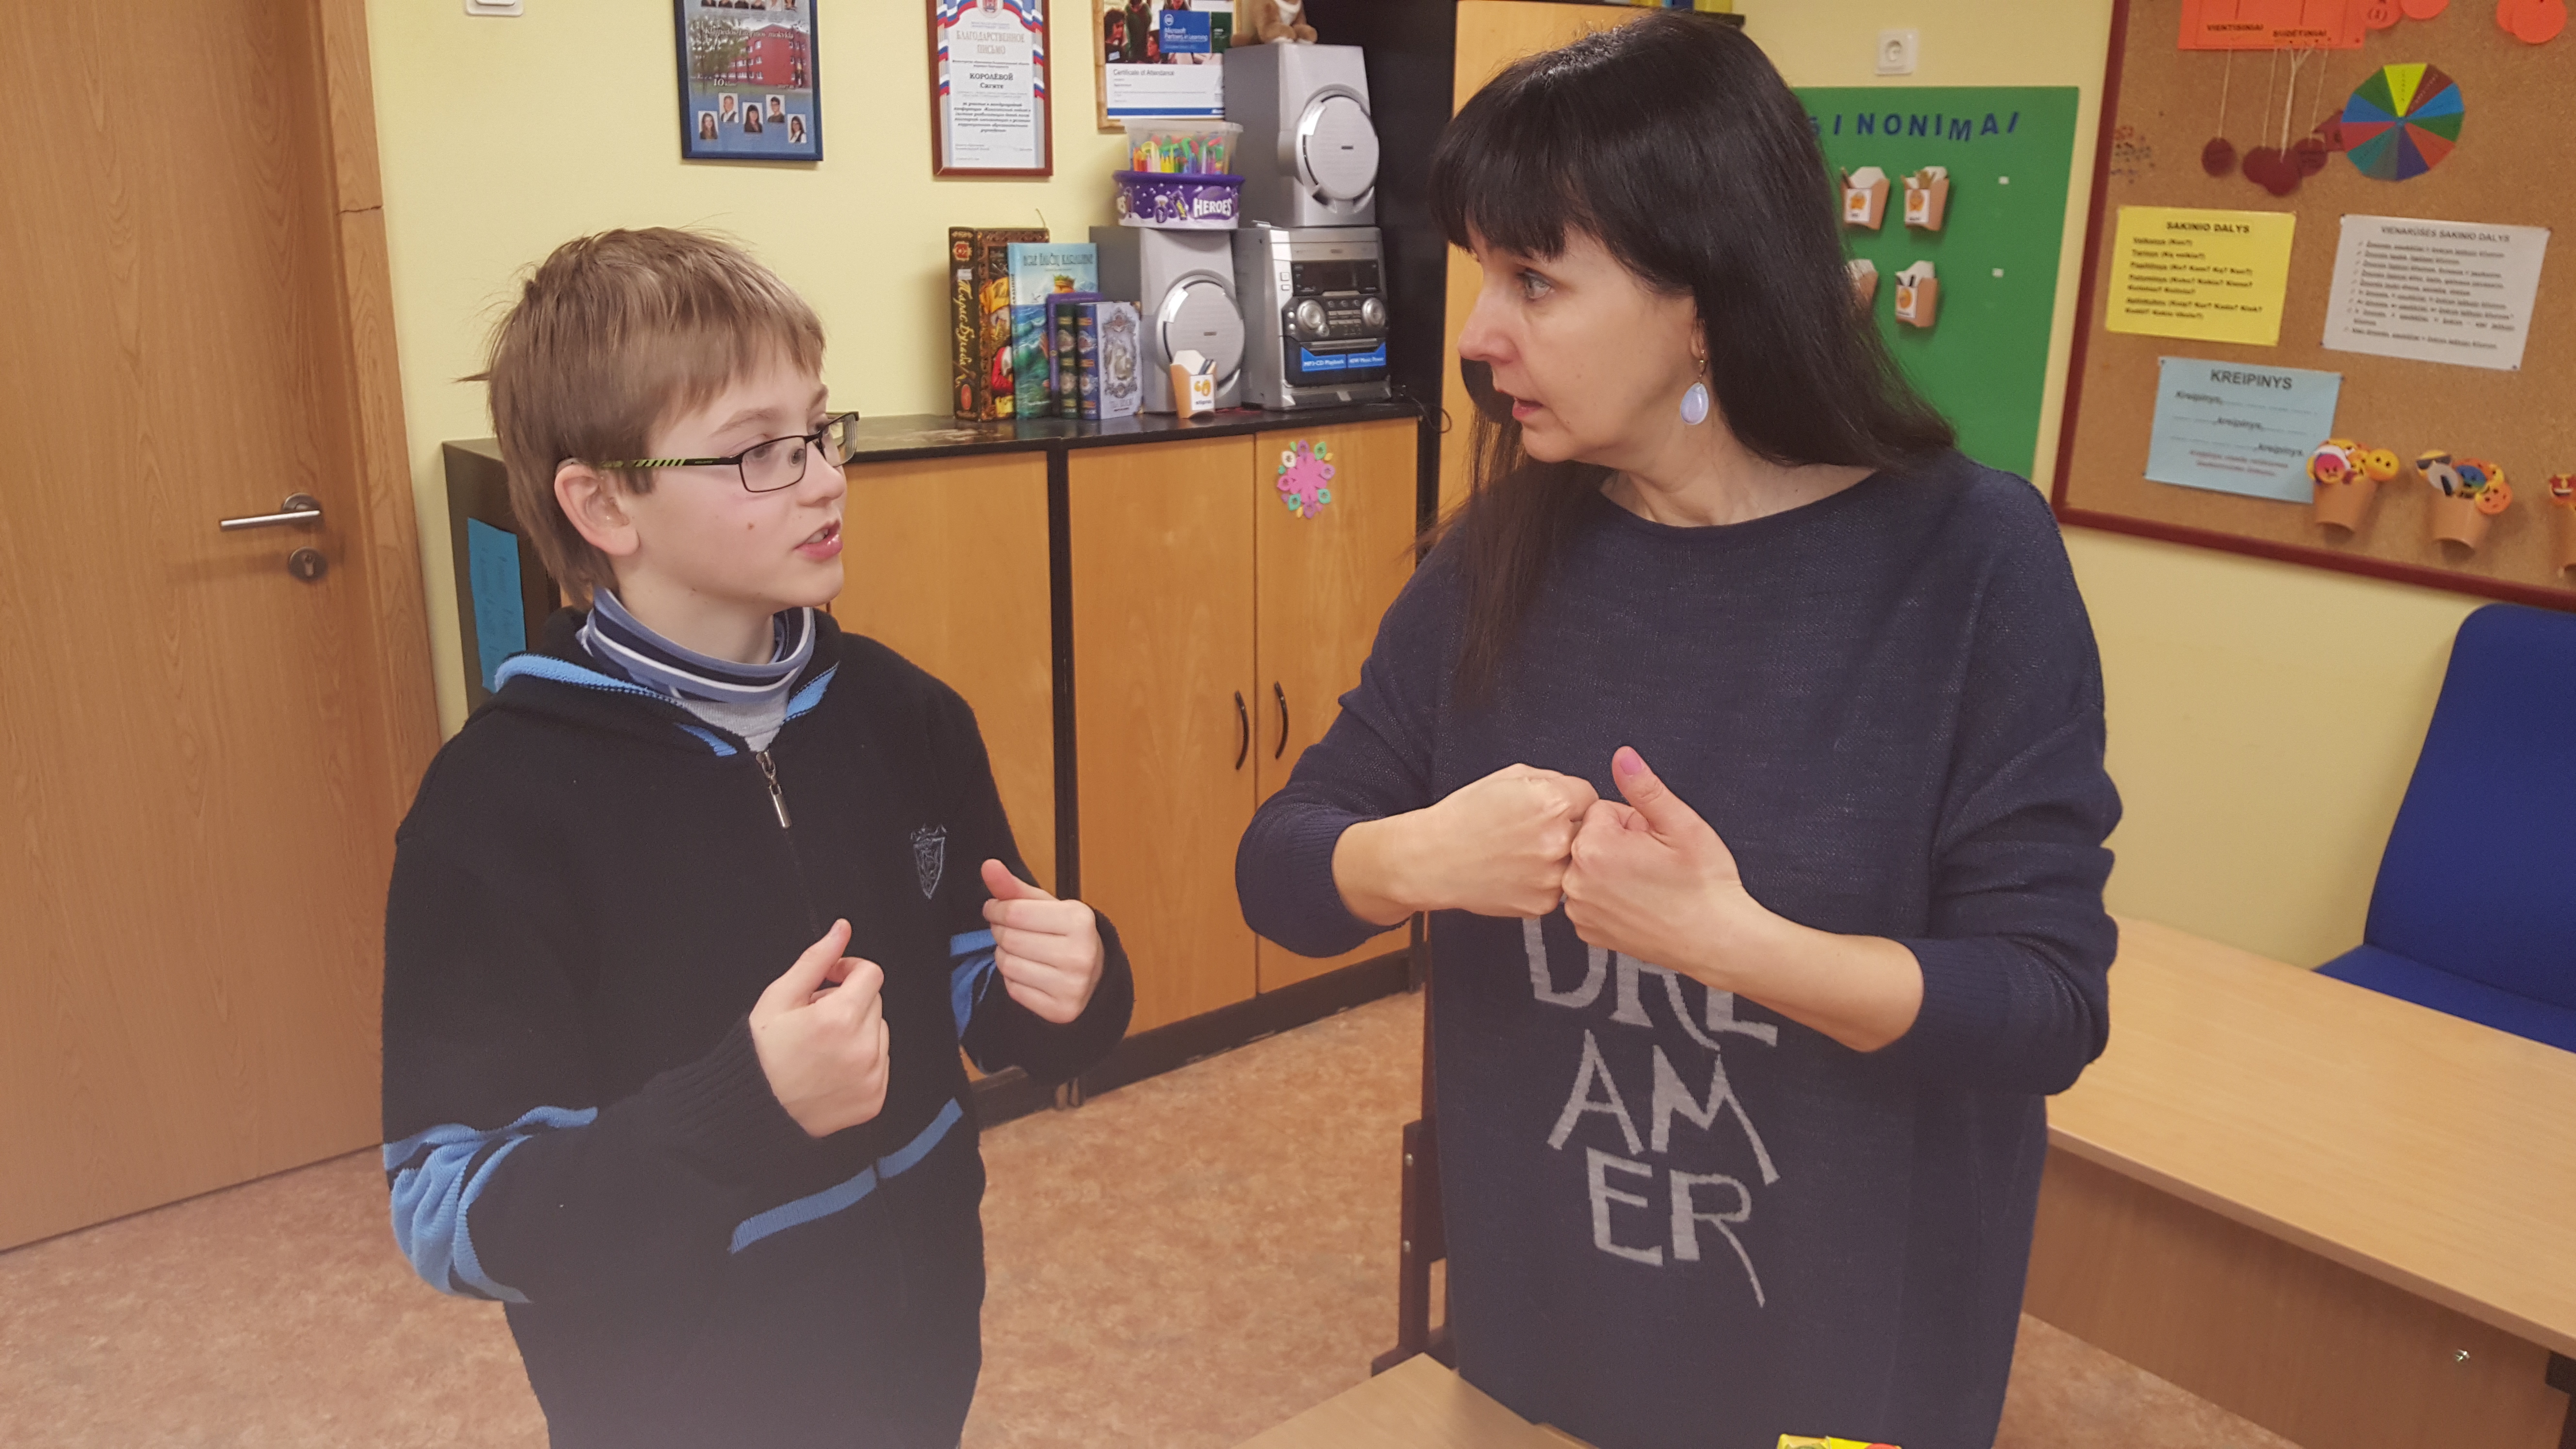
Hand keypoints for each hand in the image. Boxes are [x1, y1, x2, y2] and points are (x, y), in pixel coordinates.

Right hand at [749, 919, 889, 1137]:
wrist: (755, 1111)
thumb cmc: (760, 1055)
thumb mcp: (779, 998)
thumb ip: (816, 960)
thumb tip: (841, 930)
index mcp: (839, 1018)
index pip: (871, 973)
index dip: (848, 970)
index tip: (831, 979)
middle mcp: (862, 1048)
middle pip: (875, 1002)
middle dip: (849, 1002)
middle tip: (816, 1018)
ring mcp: (872, 1076)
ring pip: (880, 1033)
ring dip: (858, 1031)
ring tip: (822, 1045)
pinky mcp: (874, 1099)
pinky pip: (881, 1064)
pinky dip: (862, 1061)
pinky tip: (832, 1067)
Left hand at [981, 860, 1104, 1024]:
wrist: (1095, 974)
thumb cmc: (1066, 934)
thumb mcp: (1045, 906)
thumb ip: (1014, 887)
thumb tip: (988, 865)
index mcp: (1079, 919)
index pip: (1014, 912)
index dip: (995, 909)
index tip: (993, 909)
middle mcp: (1080, 953)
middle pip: (1010, 939)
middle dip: (1001, 932)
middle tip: (1009, 931)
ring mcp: (1072, 985)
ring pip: (1008, 965)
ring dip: (1005, 956)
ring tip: (1019, 951)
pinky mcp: (1061, 1010)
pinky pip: (1014, 990)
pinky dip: (1013, 980)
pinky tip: (1028, 972)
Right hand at [1398, 763, 1600, 917]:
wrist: (1433, 859)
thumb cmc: (1465, 816)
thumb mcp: (1509, 777)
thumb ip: (1551, 780)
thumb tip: (1576, 791)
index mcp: (1552, 802)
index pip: (1590, 796)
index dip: (1571, 800)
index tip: (1556, 807)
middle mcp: (1558, 840)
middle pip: (1587, 831)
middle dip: (1569, 827)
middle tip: (1537, 830)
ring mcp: (1552, 876)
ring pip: (1575, 861)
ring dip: (1560, 856)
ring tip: (1524, 851)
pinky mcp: (1543, 903)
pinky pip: (1558, 887)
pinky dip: (1543, 879)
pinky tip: (1517, 870)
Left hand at [1562, 748, 1765, 974]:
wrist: (1717, 940)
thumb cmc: (1705, 885)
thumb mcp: (1681, 825)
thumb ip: (1644, 787)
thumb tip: (1622, 756)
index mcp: (1593, 848)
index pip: (1602, 810)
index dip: (1634, 822)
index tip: (1655, 841)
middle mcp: (1575, 881)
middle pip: (1592, 839)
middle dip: (1621, 844)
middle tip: (1655, 863)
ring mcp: (1579, 910)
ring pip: (1591, 868)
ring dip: (1614, 870)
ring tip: (1650, 883)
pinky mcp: (1587, 931)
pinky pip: (1591, 897)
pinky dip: (1610, 897)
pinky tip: (1640, 903)